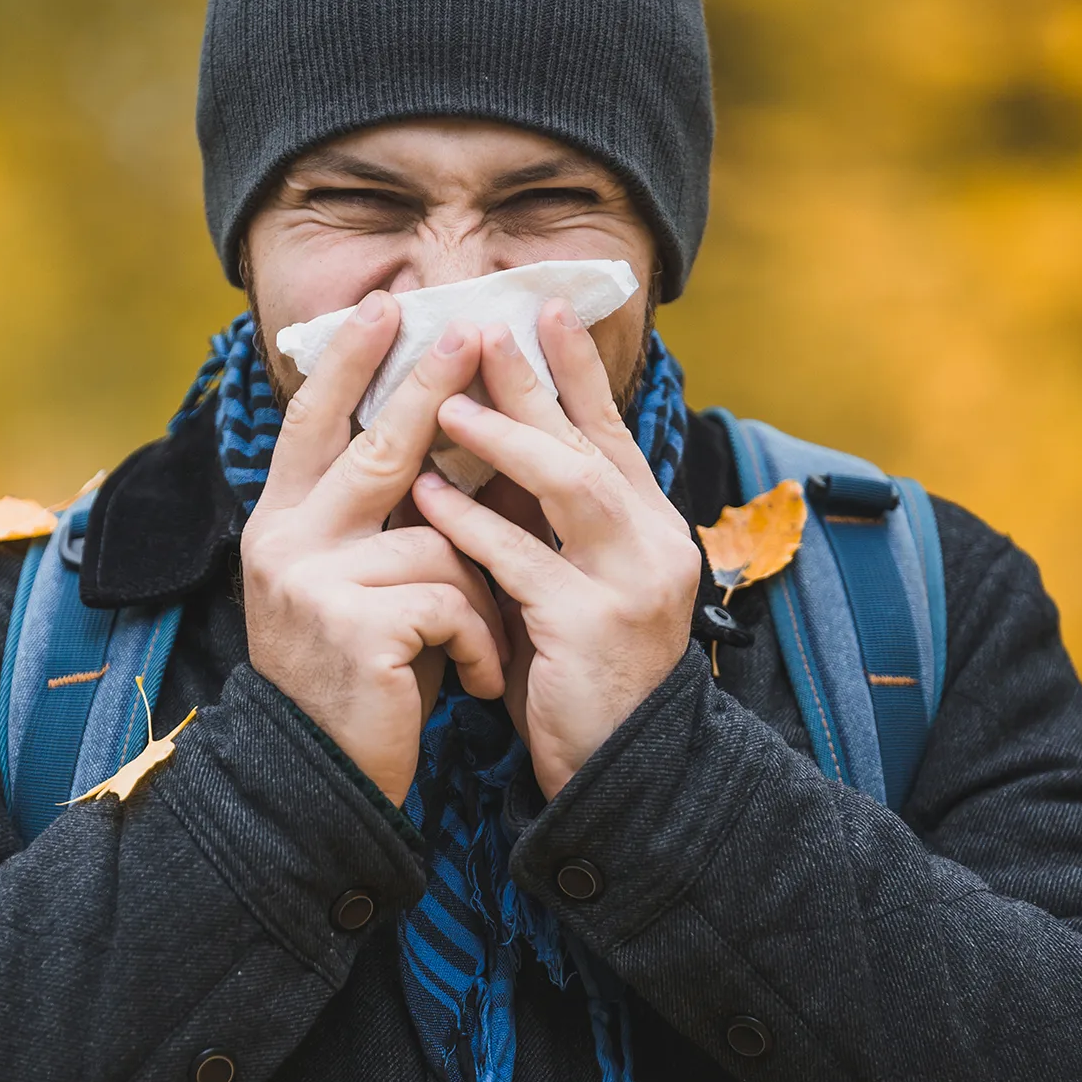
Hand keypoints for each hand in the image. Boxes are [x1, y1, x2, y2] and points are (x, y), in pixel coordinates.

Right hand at [242, 294, 507, 804]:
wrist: (319, 786)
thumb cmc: (354, 682)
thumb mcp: (348, 590)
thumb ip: (370, 524)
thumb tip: (433, 439)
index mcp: (279, 526)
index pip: (312, 423)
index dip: (348, 362)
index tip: (387, 306)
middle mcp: (283, 543)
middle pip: (374, 446)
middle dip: (430, 386)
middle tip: (470, 328)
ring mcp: (314, 583)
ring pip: (439, 539)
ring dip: (481, 596)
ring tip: (481, 648)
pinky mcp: (356, 628)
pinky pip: (453, 600)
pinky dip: (482, 644)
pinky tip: (476, 683)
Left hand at [412, 301, 699, 797]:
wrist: (614, 773)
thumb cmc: (574, 675)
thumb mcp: (560, 584)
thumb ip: (537, 524)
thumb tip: (481, 445)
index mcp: (647, 527)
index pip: (609, 431)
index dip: (577, 370)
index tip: (544, 307)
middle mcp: (653, 543)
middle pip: (590, 442)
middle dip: (538, 382)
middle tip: (488, 326)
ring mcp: (631, 584)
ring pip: (571, 487)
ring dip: (507, 440)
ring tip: (447, 404)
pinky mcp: (595, 628)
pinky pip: (525, 563)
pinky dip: (474, 527)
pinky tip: (429, 498)